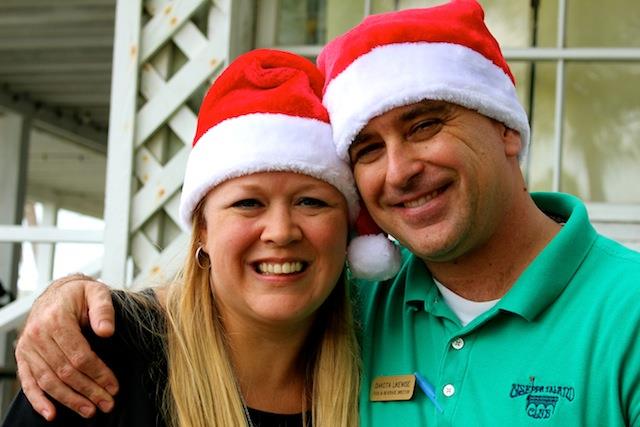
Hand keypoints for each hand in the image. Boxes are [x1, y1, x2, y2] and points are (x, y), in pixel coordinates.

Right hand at [15, 274, 118, 419]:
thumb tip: (107, 330)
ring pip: (49, 380)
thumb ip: (104, 309)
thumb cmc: (80, 294)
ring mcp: (28, 347)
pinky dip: (38, 400)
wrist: (58, 292)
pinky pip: (28, 382)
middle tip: (107, 403)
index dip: (98, 373)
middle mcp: (38, 334)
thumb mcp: (96, 292)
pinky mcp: (23, 356)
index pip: (79, 354)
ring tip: (89, 410)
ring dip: (69, 399)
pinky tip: (51, 413)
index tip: (113, 386)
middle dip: (88, 390)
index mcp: (56, 319)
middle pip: (65, 371)